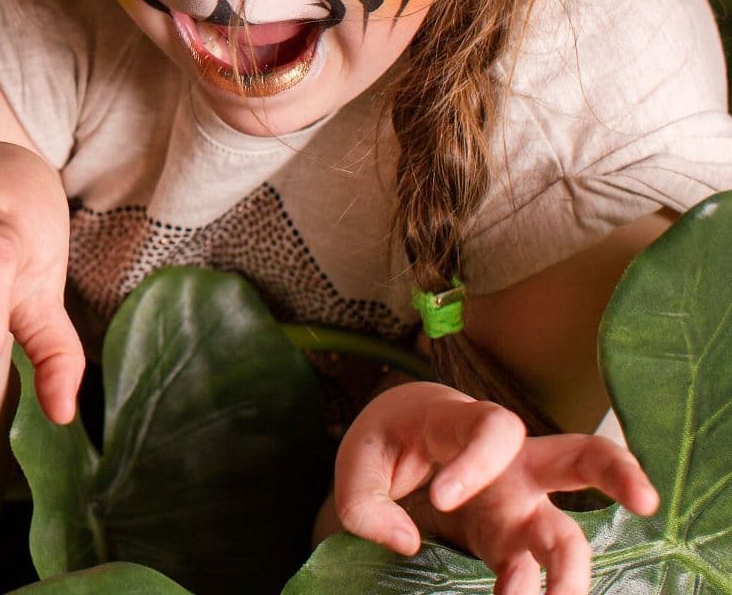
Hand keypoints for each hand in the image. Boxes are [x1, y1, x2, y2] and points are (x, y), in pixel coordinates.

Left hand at [335, 382, 658, 594]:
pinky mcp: (513, 544)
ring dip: (570, 572)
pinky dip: (537, 594)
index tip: (437, 497)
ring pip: (568, 535)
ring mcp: (520, 507)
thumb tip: (407, 542)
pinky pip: (537, 572)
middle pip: (581, 456)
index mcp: (468, 425)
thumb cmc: (387, 441)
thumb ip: (364, 502)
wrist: (403, 444)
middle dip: (618, 473)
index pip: (493, 430)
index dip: (476, 463)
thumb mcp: (357, 459)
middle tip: (645, 500)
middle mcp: (511, 465)